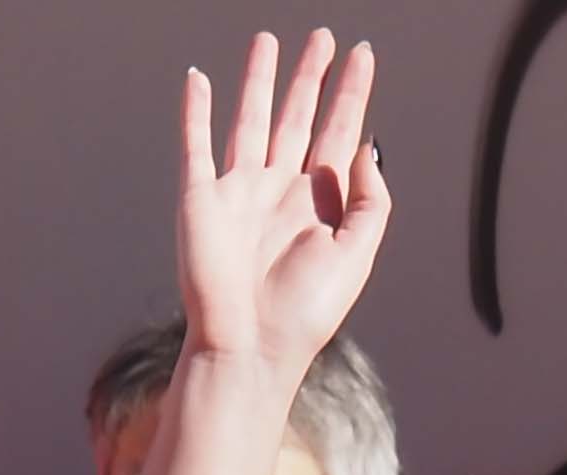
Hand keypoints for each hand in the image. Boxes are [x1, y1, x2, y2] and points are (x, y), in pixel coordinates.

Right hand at [173, 30, 388, 384]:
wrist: (249, 345)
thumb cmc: (303, 313)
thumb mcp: (357, 252)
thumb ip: (370, 198)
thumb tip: (366, 145)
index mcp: (318, 203)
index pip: (339, 132)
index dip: (351, 92)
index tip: (361, 55)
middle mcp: (279, 191)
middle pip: (298, 117)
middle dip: (310, 76)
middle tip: (323, 37)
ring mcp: (239, 192)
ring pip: (251, 120)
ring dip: (258, 80)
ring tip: (267, 41)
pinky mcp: (201, 200)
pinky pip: (198, 145)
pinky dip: (196, 112)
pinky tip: (200, 81)